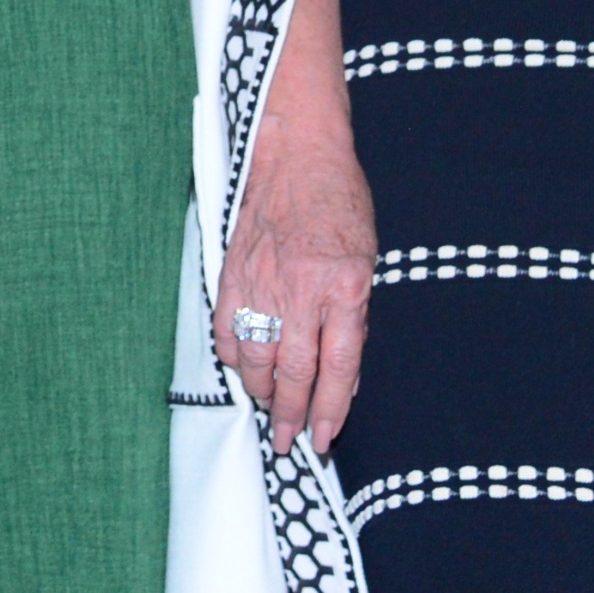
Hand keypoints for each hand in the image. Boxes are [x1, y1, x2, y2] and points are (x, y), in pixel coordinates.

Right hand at [215, 124, 374, 454]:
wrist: (297, 151)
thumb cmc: (340, 202)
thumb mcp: (366, 260)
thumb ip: (353, 316)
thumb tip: (343, 372)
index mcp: (346, 289)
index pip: (337, 369)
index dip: (331, 411)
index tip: (325, 438)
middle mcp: (303, 291)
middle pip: (294, 372)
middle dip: (291, 414)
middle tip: (288, 441)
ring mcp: (264, 281)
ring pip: (256, 355)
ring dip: (260, 390)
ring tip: (266, 409)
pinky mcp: (234, 269)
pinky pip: (227, 325)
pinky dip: (231, 352)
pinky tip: (240, 365)